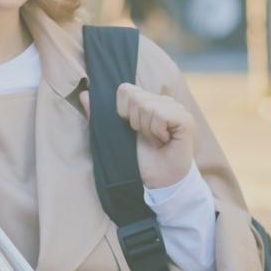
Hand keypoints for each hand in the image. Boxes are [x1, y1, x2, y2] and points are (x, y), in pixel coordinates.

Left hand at [80, 83, 195, 188]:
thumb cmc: (139, 159)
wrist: (157, 181)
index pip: (125, 90)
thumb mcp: (115, 136)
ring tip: (156, 141)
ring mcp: (176, 108)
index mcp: (148, 101)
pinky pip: (161, 114)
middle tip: (146, 137)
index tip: (131, 130)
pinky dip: (157, 131)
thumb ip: (100, 116)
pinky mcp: (186, 119)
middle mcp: (163, 101)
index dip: (122, 111)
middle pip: (135, 97)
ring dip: (146, 129)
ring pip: (147, 106)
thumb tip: (84, 94)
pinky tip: (165, 141)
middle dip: (134, 121)